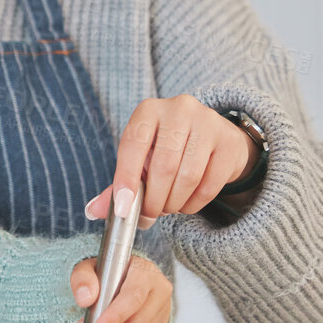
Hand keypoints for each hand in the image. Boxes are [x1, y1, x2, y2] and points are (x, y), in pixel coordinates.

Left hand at [69, 253, 170, 322]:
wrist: (127, 278)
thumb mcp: (90, 267)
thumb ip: (83, 279)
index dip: (116, 315)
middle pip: (137, 320)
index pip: (133, 296)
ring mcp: (163, 310)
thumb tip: (85, 299)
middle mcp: (159, 290)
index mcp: (144, 271)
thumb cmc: (109, 273)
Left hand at [102, 95, 259, 224]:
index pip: (133, 145)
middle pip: (163, 165)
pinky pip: (210, 184)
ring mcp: (208, 123)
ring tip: (168, 207)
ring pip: (188, 176)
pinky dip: (194, 203)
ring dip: (174, 203)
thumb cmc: (167, 150)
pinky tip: (186, 204)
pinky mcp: (229, 142)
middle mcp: (179, 109)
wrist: (213, 139)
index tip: (124, 208)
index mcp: (148, 110)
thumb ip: (118, 185)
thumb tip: (93, 210)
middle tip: (150, 214)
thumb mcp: (140, 160)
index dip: (126, 179)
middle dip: (154, 199)